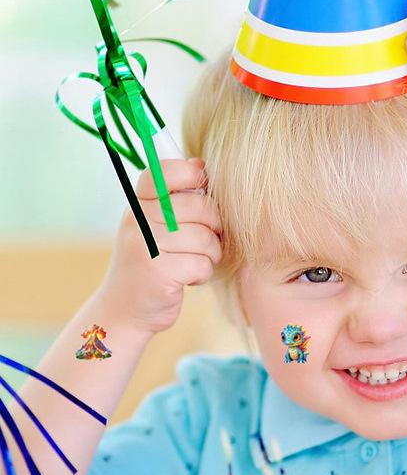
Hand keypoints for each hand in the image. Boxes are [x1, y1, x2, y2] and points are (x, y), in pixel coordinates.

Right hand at [99, 158, 221, 335]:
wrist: (124, 311)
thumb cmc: (151, 262)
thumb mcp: (155, 224)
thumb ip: (175, 197)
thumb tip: (200, 163)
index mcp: (139, 203)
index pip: (167, 170)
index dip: (193, 176)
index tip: (200, 191)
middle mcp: (138, 219)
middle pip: (200, 205)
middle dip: (213, 225)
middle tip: (205, 239)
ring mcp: (146, 245)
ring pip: (205, 237)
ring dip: (210, 253)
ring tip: (194, 260)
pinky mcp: (159, 272)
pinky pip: (203, 263)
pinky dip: (202, 274)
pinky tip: (187, 278)